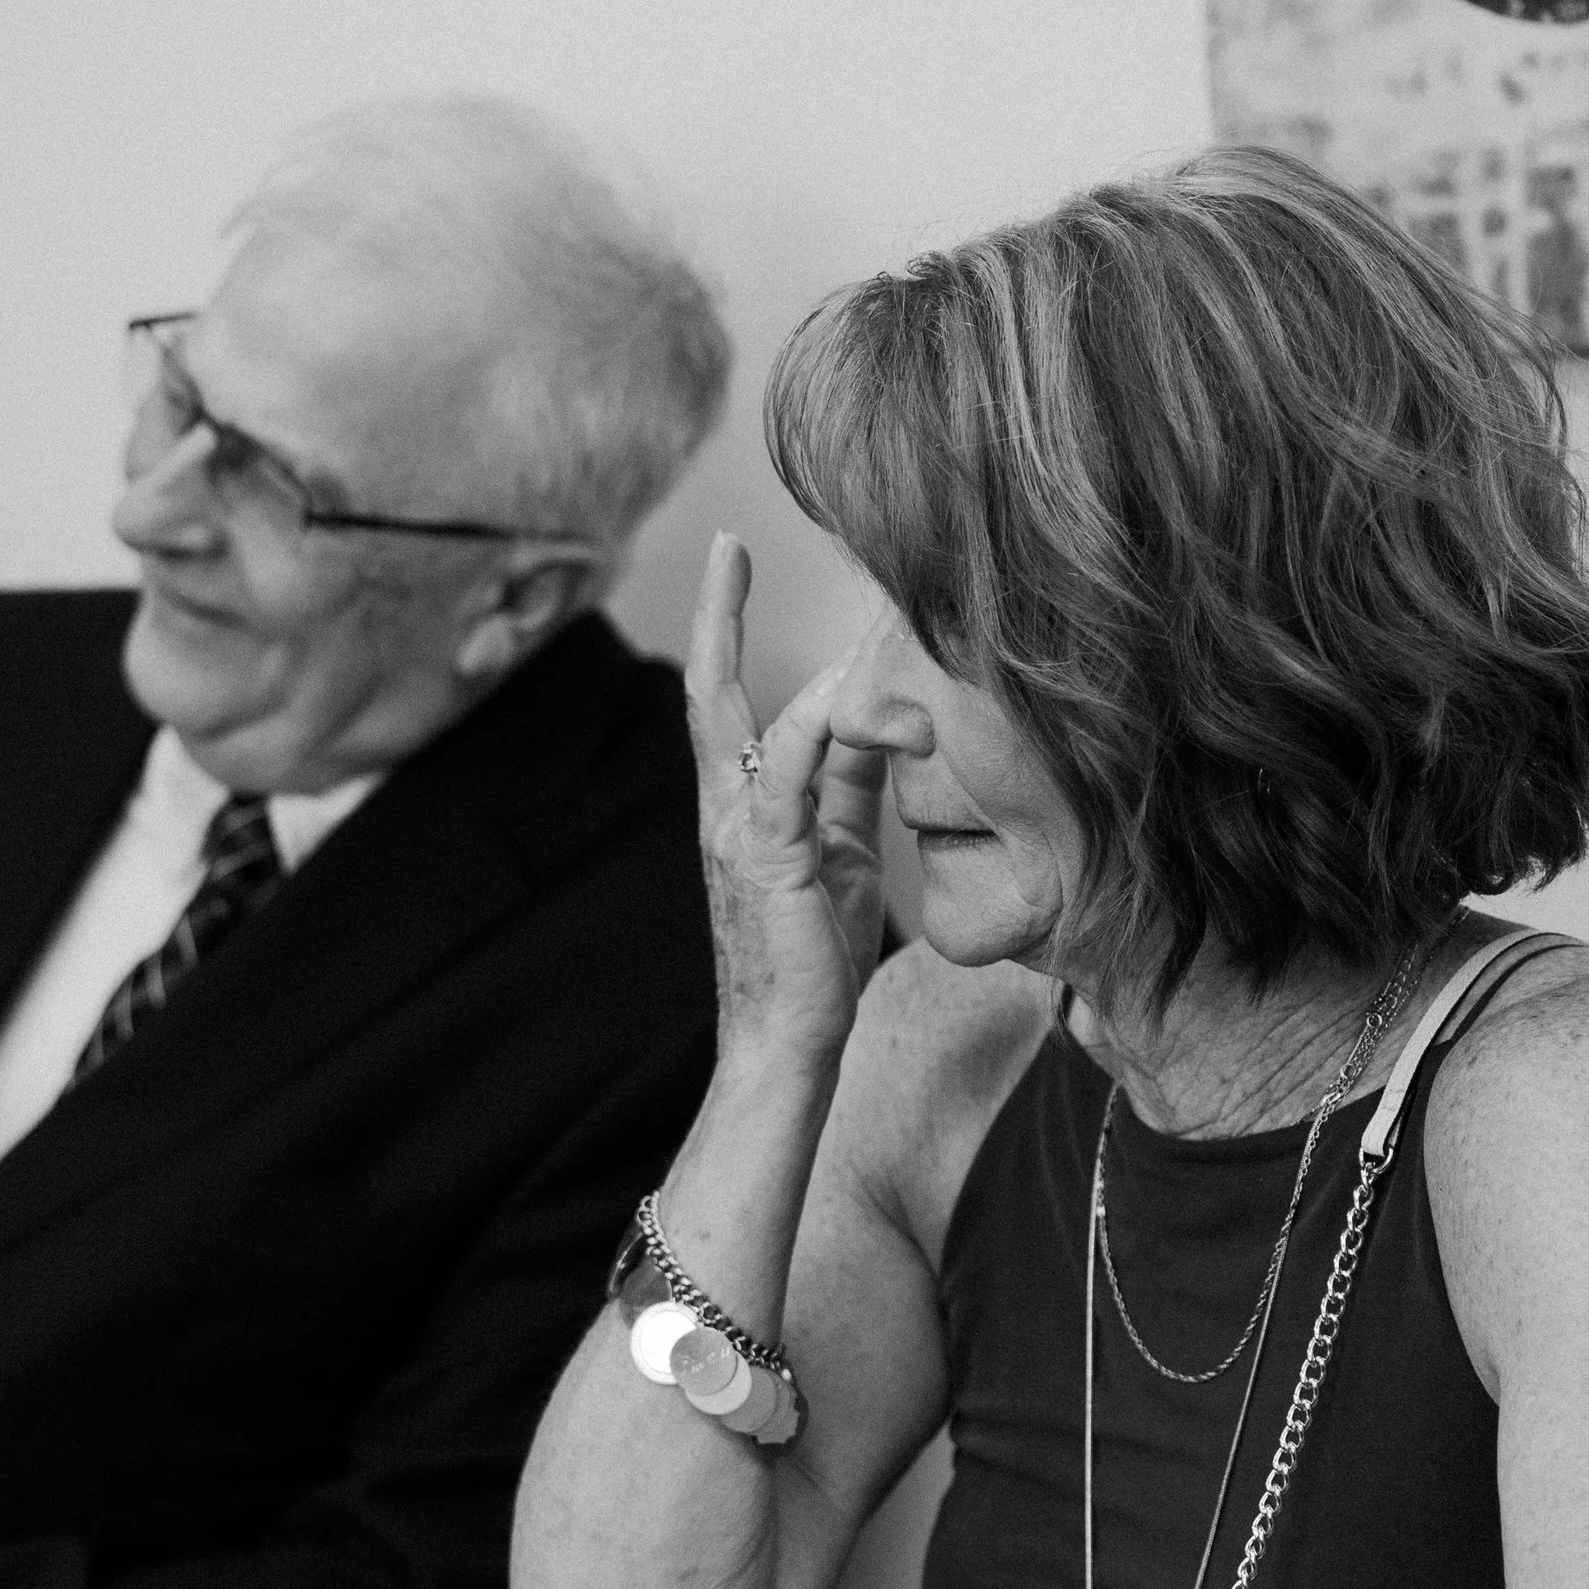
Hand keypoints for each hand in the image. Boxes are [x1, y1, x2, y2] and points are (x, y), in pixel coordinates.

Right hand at [686, 535, 885, 1072]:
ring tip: (861, 618)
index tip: (736, 564)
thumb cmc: (813, 959)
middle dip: (717, 613)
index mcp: (740, 805)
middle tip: (726, 544)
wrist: (787, 1044)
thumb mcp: (841, 850)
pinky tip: (857, 695)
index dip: (730, 629)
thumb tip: (880, 721)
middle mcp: (724, 807)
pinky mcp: (766, 857)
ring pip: (752, 721)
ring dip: (807, 664)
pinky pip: (790, 773)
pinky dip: (822, 725)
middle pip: (708, 691)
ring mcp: (736, 831)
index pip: (731, 701)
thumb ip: (850, 784)